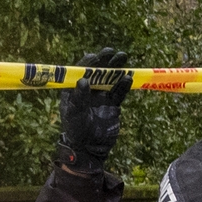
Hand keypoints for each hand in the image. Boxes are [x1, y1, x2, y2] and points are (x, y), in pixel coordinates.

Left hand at [57, 46, 131, 172]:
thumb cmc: (76, 131)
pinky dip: (123, 85)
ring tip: (123, 58)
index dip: (88, 62)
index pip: (81, 71)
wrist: (89, 149)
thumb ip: (78, 98)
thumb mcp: (74, 114)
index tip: (96, 56)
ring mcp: (101, 97)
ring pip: (110, 79)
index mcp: (74, 90)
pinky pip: (118, 92)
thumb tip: (83, 80)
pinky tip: (128, 78)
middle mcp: (88, 90)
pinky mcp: (112, 105)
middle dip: (105, 61)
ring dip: (116, 69)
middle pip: (97, 72)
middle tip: (113, 52)